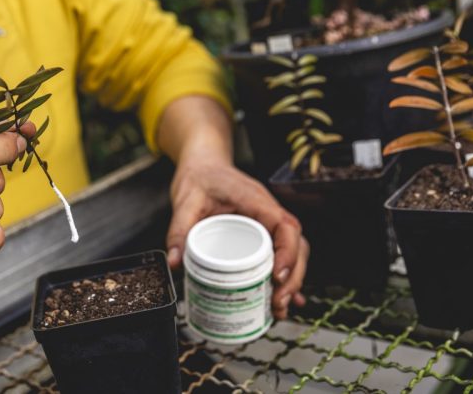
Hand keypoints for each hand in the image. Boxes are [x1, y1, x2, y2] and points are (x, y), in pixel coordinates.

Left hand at [166, 157, 308, 319]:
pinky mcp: (263, 232)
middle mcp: (269, 211)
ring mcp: (269, 222)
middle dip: (293, 277)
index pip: (285, 226)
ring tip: (279, 308)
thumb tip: (175, 263)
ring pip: (294, 251)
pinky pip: (281, 253)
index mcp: (256, 201)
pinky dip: (285, 276)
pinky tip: (282, 298)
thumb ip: (180, 230)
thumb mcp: (185, 202)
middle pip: (297, 244)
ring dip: (292, 280)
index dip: (288, 253)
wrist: (203, 164)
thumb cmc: (200, 177)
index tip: (277, 277)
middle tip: (279, 303)